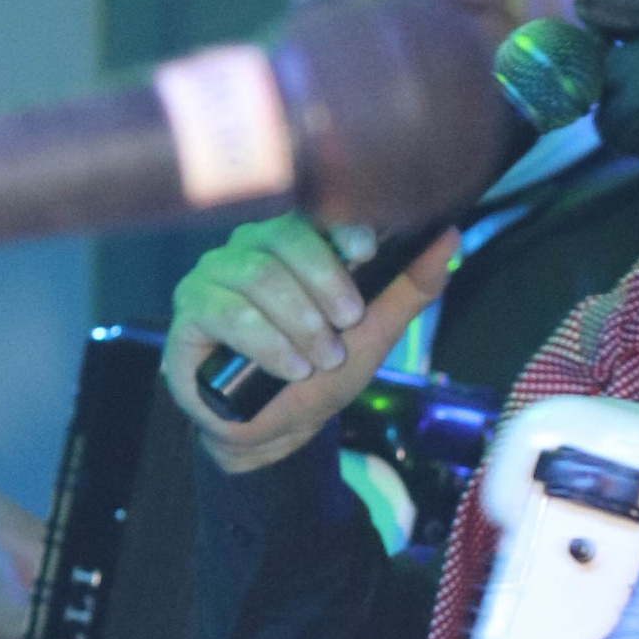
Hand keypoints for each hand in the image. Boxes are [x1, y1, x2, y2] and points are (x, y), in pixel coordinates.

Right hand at [163, 214, 455, 471]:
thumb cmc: (320, 370)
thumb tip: (447, 236)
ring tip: (322, 359)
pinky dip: (267, 342)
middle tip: (349, 324)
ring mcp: (215, 277)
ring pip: (258, 276)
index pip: (312, 211)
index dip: (340, 225)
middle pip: (283, 238)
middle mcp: (249, 248)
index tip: (368, 252)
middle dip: (325, 283)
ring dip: (300, 321)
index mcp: (292, 241)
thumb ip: (409, 287)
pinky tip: (291, 368)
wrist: (277, 427)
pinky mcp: (191, 313)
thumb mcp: (374, 331)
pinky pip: (228, 313)